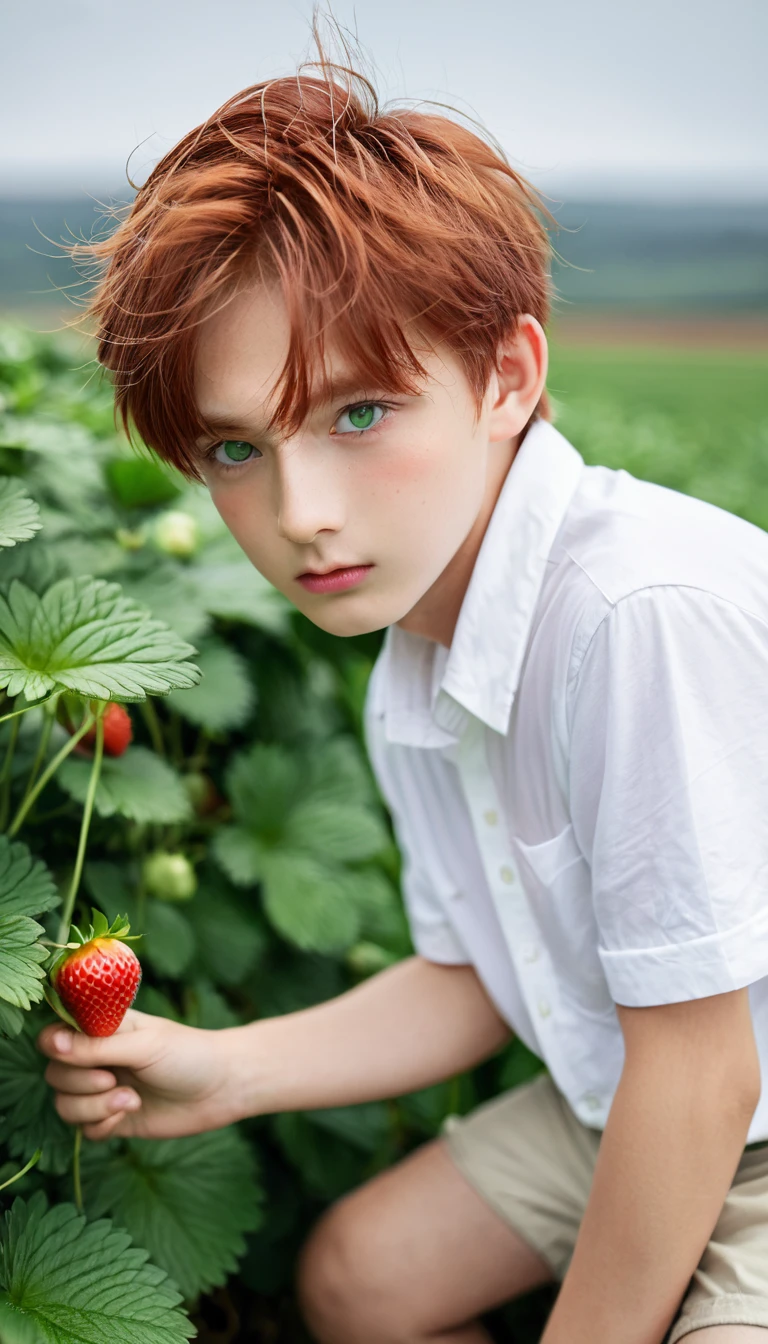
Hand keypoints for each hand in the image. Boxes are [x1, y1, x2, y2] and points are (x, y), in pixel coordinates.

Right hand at [36, 1008, 235, 1141]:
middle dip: (80, 1083)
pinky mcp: (113, 1118)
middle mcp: (98, 1058)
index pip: (55, 1035)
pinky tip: (129, 1114)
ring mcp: (103, 1089)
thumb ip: (96, 1047)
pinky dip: (101, 1125)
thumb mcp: (144, 1045)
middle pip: (55, 1075)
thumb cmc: (188, 1054)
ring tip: (130, 1100)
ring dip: (93, 1107)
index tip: (67, 1054)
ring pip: (65, 1105)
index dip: (54, 1046)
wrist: (222, 1089)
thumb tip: (51, 1043)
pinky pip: (84, 1130)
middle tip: (114, 1079)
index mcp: (103, 1029)